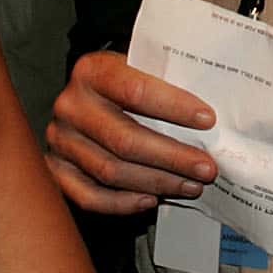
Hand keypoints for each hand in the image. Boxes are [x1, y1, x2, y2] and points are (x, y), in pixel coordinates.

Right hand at [44, 51, 219, 214]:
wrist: (89, 94)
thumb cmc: (126, 82)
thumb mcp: (142, 69)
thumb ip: (168, 82)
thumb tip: (216, 117)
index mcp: (91, 71)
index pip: (135, 90)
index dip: (174, 107)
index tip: (208, 120)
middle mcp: (70, 105)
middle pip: (124, 139)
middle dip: (172, 157)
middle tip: (207, 168)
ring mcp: (60, 140)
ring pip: (111, 171)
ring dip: (157, 182)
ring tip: (190, 184)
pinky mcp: (56, 169)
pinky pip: (89, 196)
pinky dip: (122, 203)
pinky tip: (151, 199)